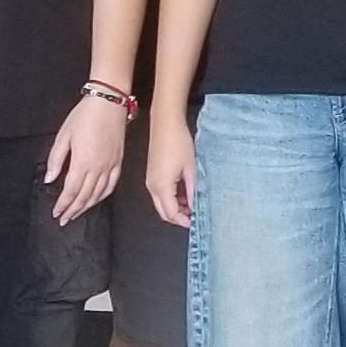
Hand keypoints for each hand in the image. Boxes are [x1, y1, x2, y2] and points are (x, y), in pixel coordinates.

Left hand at [44, 94, 125, 224]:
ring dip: (87, 206)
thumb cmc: (85, 115)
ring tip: (77, 213)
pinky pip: (112, 185)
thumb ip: (56, 159)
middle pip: (84, 196)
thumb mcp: (64, 135)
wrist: (110, 102)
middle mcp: (98, 167)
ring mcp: (111, 165)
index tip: (56, 212)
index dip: (63, 204)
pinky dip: (103, 195)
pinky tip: (97, 199)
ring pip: (98, 193)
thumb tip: (50, 178)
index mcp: (83, 162)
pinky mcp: (119, 161)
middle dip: (73, 210)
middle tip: (64, 219)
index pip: (71, 191)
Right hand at [147, 111, 196, 228]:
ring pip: (162, 203)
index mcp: (161, 186)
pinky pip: (160, 193)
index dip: (184, 220)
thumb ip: (192, 190)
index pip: (171, 213)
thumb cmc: (177, 141)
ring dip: (175, 207)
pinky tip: (184, 192)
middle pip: (164, 212)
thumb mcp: (191, 168)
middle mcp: (152, 186)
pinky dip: (171, 197)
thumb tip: (195, 205)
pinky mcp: (152, 174)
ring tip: (192, 202)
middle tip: (194, 216)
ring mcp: (150, 180)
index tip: (195, 222)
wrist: (166, 124)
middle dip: (178, 216)